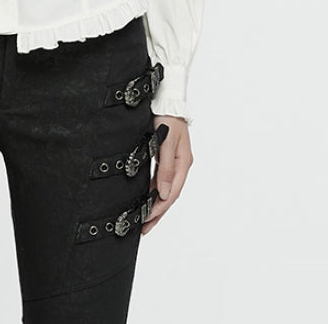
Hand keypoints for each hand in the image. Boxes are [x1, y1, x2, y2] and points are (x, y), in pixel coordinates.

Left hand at [141, 114, 192, 234]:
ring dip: (155, 203)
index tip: (148, 219)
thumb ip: (165, 167)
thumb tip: (163, 192)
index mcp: (183, 163)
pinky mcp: (166, 157)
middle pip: (169, 194)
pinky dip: (153, 190)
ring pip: (164, 188)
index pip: (172, 192)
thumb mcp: (166, 142)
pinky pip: (160, 178)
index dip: (159, 208)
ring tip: (144, 218)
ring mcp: (174, 161)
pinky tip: (146, 197)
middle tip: (145, 227)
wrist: (166, 99)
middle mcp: (180, 165)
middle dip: (157, 212)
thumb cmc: (167, 117)